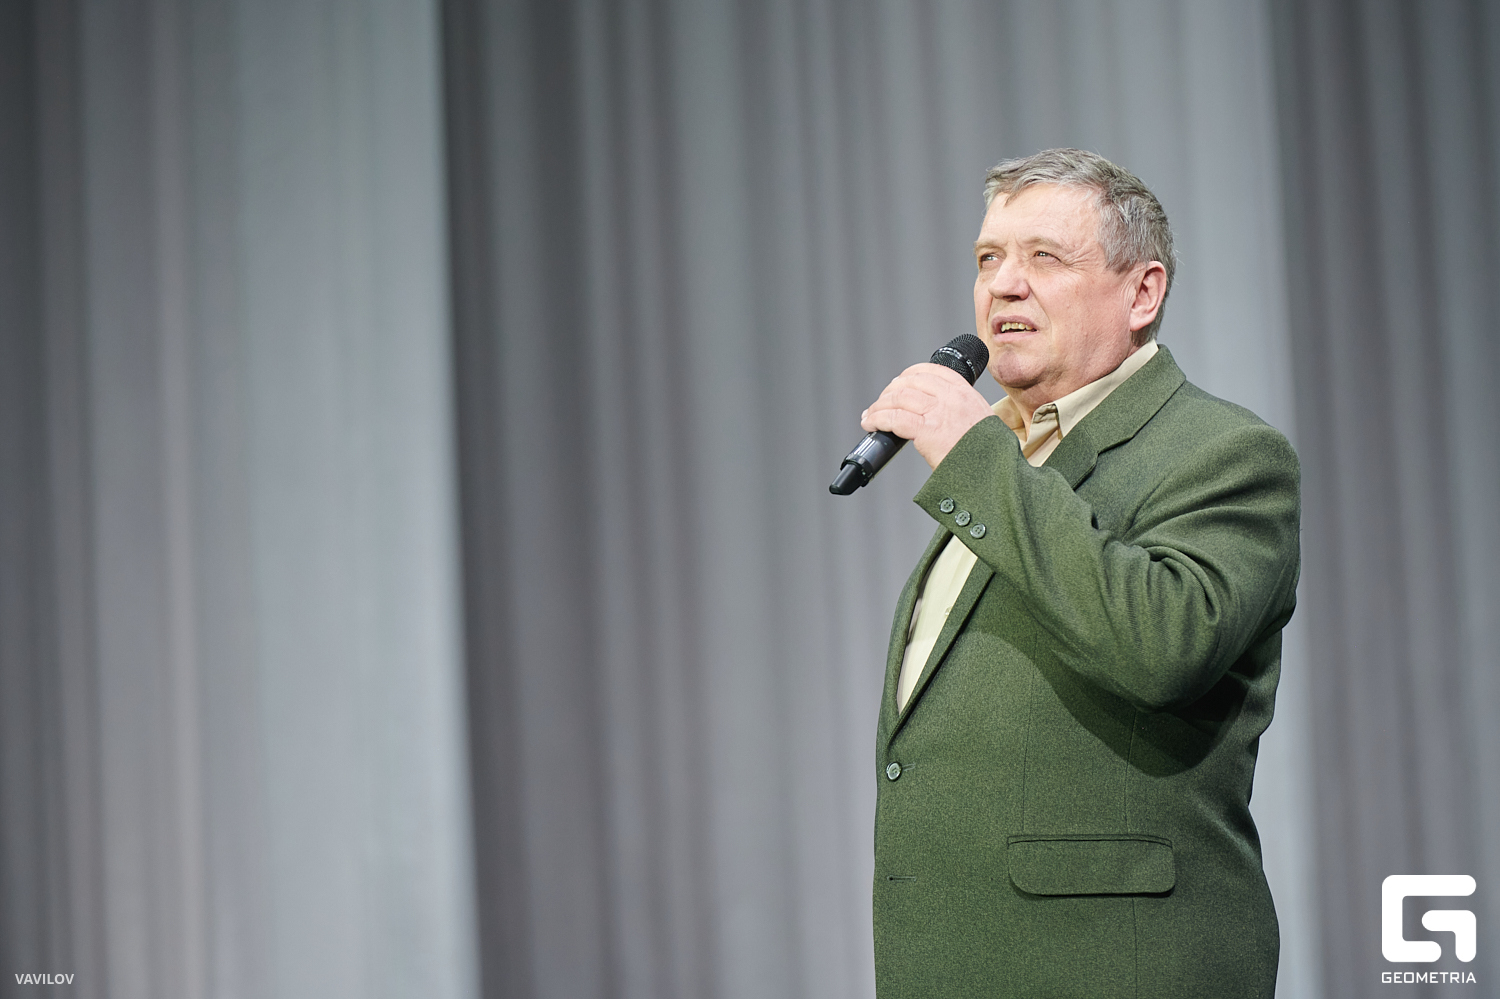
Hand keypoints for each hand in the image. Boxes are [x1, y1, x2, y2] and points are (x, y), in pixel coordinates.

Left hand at [860, 362, 995, 469]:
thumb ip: (959, 410)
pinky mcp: (927, 431)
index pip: (931, 371)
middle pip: (909, 382)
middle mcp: (951, 397)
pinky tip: (870, 424)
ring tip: (870, 415)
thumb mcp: (980, 420)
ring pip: (898, 398)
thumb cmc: (987, 454)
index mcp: (965, 392)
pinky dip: (877, 419)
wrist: (995, 473)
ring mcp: (939, 413)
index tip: (897, 384)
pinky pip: (894, 418)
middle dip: (889, 391)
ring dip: (879, 406)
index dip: (908, 375)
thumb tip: (933, 413)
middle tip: (880, 403)